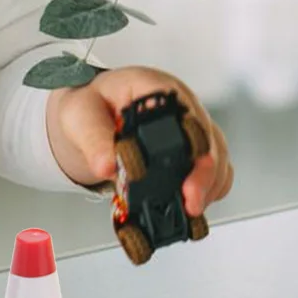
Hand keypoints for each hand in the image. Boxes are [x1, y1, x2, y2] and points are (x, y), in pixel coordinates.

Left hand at [46, 66, 233, 216]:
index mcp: (154, 88)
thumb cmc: (91, 107)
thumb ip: (93, 139)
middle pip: (207, 138)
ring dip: (209, 186)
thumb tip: (108, 165)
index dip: (188, 139)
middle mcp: (180, 106)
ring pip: (217, 157)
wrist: (92, 116)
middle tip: (191, 201)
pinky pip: (215, 171)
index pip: (182, 110)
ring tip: (191, 209)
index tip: (184, 166)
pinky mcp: (195, 150)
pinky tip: (193, 205)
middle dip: (204, 173)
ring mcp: (191, 128)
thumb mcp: (81, 116)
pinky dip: (210, 190)